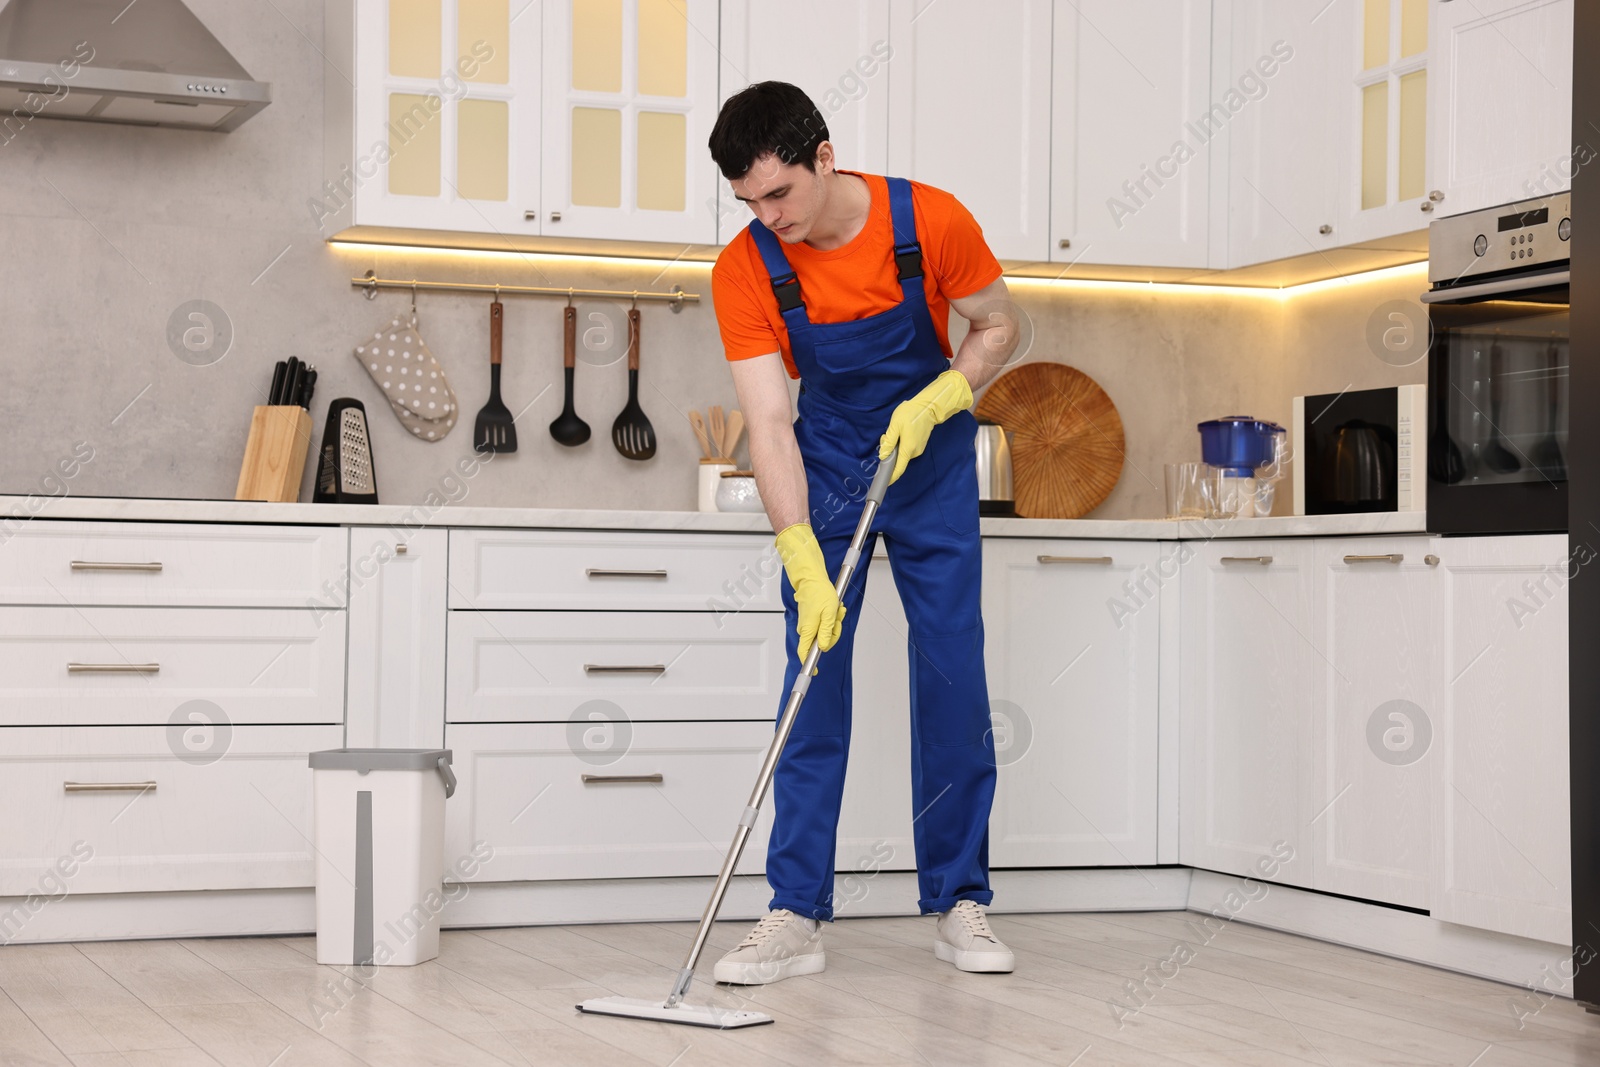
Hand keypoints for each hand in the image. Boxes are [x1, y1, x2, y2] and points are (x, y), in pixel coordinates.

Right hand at [775, 523, 845, 671]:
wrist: (812, 579)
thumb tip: (824, 647)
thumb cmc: (820, 593)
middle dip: (833, 633)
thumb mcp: (829, 615)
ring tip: (836, 610)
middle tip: (837, 620)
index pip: (805, 653)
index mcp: (808, 630)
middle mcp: (805, 629)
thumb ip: (826, 633)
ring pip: (825, 631)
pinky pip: (824, 623)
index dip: (809, 664)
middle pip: (821, 642)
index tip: (814, 672)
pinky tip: (834, 609)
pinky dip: (831, 618)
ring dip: (834, 623)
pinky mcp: (811, 618)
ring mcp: (808, 623)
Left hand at [878, 368, 972, 483]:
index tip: (885, 482)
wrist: (929, 407)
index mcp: (908, 450)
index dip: (891, 477)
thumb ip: (889, 442)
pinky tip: (902, 431)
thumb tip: (883, 456)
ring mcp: (918, 448)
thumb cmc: (911, 414)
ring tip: (895, 430)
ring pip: (902, 452)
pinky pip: (907, 448)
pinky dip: (901, 443)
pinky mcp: (920, 444)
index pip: (898, 469)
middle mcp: (914, 452)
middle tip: (886, 436)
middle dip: (889, 451)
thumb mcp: (895, 426)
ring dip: (895, 445)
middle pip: (898, 459)